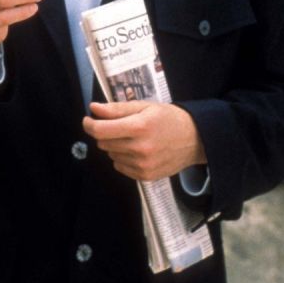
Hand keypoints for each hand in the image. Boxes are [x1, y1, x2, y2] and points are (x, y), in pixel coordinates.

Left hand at [82, 101, 206, 181]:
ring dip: (115, 146)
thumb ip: (116, 109)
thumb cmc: (168, 119)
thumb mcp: (144, 107)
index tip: (88, 120)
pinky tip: (137, 150)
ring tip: (133, 138)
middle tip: (120, 126)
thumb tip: (94, 109)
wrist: (195, 139)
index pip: (100, 130)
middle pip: (103, 143)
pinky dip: (123, 158)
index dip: (89, 124)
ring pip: (110, 155)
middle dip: (106, 133)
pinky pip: (119, 166)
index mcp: (139, 127)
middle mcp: (140, 148)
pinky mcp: (145, 176)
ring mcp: (143, 164)